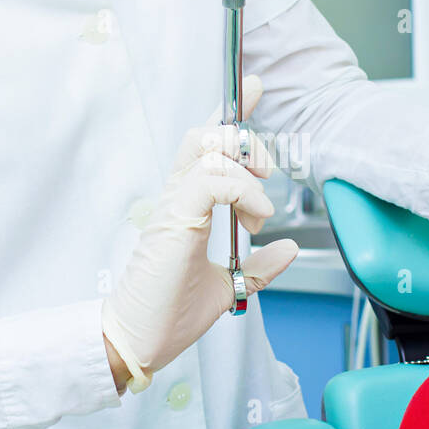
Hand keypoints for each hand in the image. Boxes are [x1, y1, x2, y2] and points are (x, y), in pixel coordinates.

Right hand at [101, 74, 298, 389]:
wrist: (140, 341)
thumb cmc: (170, 313)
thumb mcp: (229, 286)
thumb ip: (259, 266)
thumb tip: (288, 248)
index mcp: (185, 203)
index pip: (206, 144)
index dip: (231, 112)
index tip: (255, 87)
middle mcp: (176, 195)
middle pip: (207, 133)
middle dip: (247, 140)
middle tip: (268, 175)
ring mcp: (173, 205)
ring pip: (209, 148)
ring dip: (248, 172)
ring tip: (260, 212)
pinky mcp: (175, 220)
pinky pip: (213, 181)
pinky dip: (244, 192)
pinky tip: (254, 218)